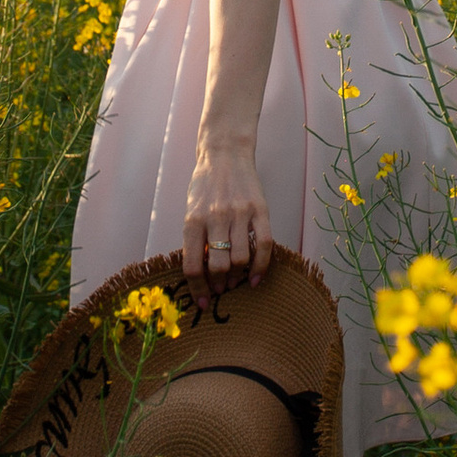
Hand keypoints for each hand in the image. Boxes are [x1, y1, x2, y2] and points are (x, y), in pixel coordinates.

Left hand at [179, 139, 274, 306]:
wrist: (225, 153)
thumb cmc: (205, 186)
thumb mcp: (192, 212)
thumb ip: (197, 240)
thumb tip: (204, 275)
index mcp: (193, 221)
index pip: (193, 266)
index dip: (198, 290)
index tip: (203, 303)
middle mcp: (215, 218)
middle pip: (219, 266)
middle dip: (219, 285)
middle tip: (221, 289)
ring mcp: (239, 213)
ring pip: (241, 258)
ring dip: (238, 277)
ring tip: (236, 282)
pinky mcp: (260, 209)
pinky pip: (264, 245)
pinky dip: (261, 266)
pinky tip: (255, 278)